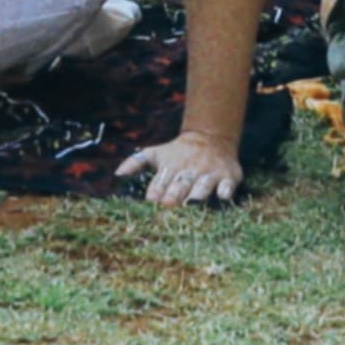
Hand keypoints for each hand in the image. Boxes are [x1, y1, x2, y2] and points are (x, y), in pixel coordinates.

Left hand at [121, 130, 248, 208]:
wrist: (211, 137)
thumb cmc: (178, 152)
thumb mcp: (155, 153)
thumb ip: (135, 162)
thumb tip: (116, 175)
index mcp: (170, 166)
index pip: (159, 184)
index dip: (155, 194)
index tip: (151, 204)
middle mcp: (189, 170)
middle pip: (180, 186)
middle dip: (174, 196)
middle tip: (169, 207)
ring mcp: (209, 173)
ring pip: (202, 185)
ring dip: (197, 194)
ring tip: (191, 204)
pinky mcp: (228, 176)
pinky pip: (227, 184)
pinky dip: (225, 190)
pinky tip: (223, 197)